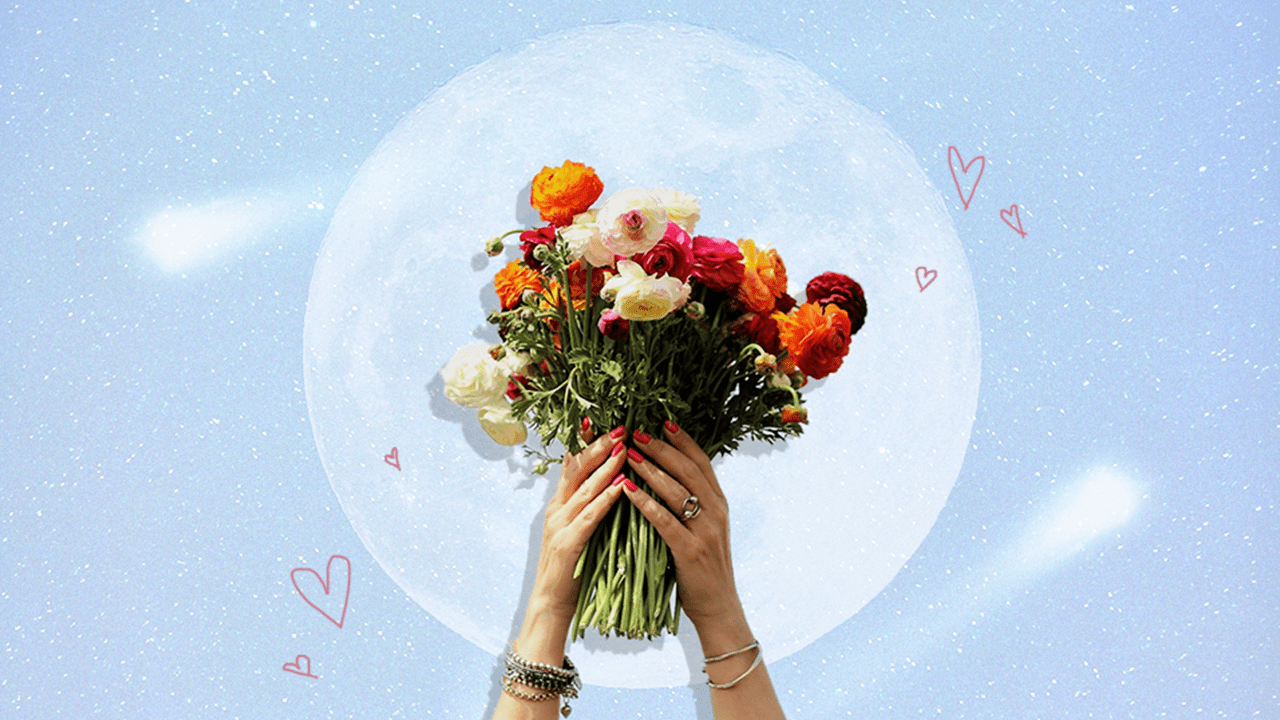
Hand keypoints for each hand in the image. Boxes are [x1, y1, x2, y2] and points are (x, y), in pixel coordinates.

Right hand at [520, 426, 627, 646]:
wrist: (551, 605)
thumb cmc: (573, 569)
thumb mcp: (581, 530)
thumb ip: (591, 507)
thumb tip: (616, 481)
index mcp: (561, 504)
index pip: (574, 464)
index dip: (588, 440)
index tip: (607, 419)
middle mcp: (557, 509)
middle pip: (577, 468)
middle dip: (599, 444)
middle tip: (622, 425)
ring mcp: (559, 525)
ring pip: (584, 487)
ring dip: (605, 465)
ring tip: (625, 446)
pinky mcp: (567, 544)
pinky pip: (589, 516)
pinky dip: (606, 498)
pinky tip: (621, 486)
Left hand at [621, 422, 749, 649]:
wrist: (718, 607)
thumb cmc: (702, 567)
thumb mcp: (704, 529)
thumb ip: (693, 503)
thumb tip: (669, 475)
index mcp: (719, 503)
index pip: (701, 462)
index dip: (682, 440)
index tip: (662, 421)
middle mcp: (716, 512)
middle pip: (688, 469)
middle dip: (661, 448)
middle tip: (637, 431)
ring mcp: (706, 531)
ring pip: (677, 490)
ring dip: (650, 469)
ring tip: (627, 453)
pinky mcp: (691, 551)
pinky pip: (665, 520)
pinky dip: (645, 502)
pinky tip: (627, 490)